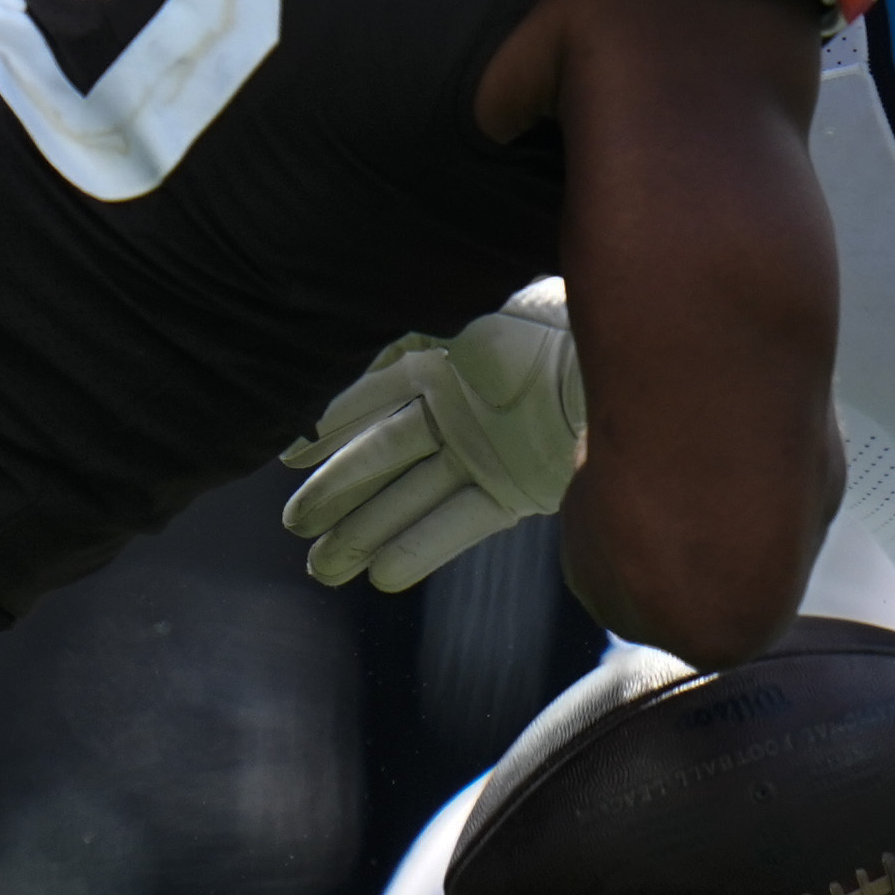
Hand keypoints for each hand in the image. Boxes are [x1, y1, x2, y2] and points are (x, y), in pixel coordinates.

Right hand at [281, 280, 584, 589]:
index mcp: (444, 359)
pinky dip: (422, 548)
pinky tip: (380, 576)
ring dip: (368, 531)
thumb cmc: (541, 330)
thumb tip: (341, 356)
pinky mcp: (518, 488)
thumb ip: (404, 336)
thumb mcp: (464, 319)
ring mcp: (487, 451)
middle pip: (385, 458)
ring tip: (322, 567)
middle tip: (296, 528)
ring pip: (412, 497)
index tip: (285, 458)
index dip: (328, 431)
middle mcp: (460, 408)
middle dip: (338, 493)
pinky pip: (459, 522)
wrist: (609, 368)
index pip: (371, 400)